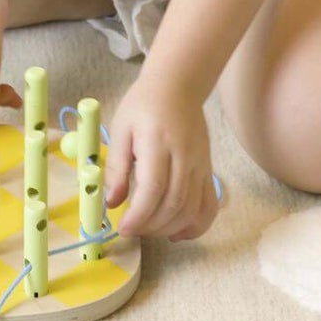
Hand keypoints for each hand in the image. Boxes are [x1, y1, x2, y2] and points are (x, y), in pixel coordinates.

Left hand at [104, 74, 218, 241]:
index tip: (122, 227)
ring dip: (170, 228)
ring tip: (149, 229)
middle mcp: (184, 156)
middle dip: (151, 225)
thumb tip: (111, 203)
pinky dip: (197, 225)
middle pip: (174, 203)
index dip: (139, 215)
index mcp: (157, 142)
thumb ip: (116, 167)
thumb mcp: (121, 129)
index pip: (153, 188)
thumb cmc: (143, 105)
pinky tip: (178, 233)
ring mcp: (200, 165)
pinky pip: (209, 205)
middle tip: (132, 229)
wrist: (177, 87)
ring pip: (192, 209)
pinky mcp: (208, 170)